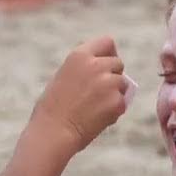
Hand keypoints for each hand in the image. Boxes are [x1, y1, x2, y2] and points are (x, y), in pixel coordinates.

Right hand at [34, 35, 128, 151]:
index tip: (107, 64)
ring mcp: (109, 83)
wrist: (53, 132)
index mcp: (80, 56)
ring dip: (115, 93)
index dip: (109, 53)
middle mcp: (96, 65)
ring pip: (123, 83)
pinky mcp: (117, 101)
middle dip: (113, 75)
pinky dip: (114, 110)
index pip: (107, 43)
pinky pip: (122, 102)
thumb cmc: (53, 108)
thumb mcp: (64, 76)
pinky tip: (97, 118)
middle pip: (118, 63)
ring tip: (95, 107)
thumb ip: (85, 68)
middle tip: (99, 91)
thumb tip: (107, 70)